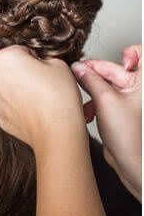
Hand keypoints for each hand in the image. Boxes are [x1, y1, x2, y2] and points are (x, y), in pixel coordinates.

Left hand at [0, 45, 85, 151]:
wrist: (56, 129)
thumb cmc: (58, 96)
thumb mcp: (57, 63)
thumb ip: (42, 57)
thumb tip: (37, 62)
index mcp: (3, 59)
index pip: (19, 50)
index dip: (34, 57)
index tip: (44, 66)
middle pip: (9, 69)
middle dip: (23, 72)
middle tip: (43, 82)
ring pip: (7, 87)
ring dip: (19, 89)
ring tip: (40, 97)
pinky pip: (8, 105)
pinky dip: (18, 106)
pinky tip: (34, 109)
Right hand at [71, 45, 141, 199]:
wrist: (132, 163)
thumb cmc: (131, 136)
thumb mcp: (105, 100)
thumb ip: (90, 80)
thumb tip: (78, 67)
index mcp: (143, 82)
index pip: (139, 54)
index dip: (127, 53)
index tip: (115, 60)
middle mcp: (138, 89)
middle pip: (114, 69)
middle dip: (95, 76)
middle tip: (78, 77)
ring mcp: (129, 99)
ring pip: (104, 84)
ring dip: (91, 92)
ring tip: (84, 103)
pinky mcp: (118, 109)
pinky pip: (102, 98)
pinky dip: (93, 104)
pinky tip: (87, 114)